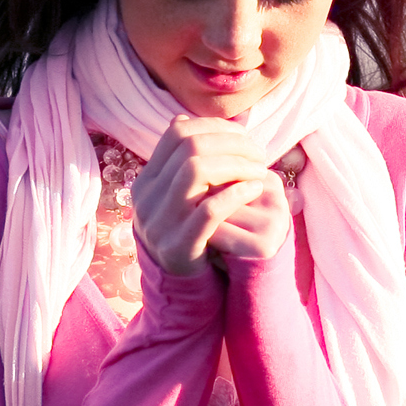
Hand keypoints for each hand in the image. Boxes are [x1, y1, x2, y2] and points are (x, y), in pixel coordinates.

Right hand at [134, 116, 291, 275]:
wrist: (180, 287)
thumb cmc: (190, 233)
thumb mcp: (180, 196)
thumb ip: (184, 162)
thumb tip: (185, 118)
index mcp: (146, 179)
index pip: (177, 132)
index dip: (216, 128)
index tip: (245, 138)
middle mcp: (146, 198)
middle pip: (190, 147)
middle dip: (232, 144)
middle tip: (260, 155)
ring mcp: (159, 223)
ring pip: (196, 171)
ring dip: (236, 165)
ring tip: (260, 172)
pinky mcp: (179, 247)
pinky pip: (209, 210)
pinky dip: (237, 194)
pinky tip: (256, 190)